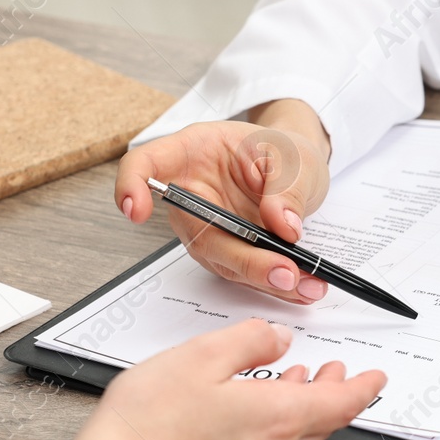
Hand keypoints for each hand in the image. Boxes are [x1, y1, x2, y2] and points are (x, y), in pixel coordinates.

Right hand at [0, 319, 382, 439]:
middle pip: (323, 422)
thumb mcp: (201, 356)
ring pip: (296, 439)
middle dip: (335, 393)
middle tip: (336, 373)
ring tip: (294, 383)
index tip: (376, 376)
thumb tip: (277, 338)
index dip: (364, 387)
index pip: (343, 403)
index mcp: (278, 417)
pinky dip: (276, 429)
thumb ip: (249, 341)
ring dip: (303, 409)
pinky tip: (253, 414)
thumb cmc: (149, 425)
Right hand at [114, 99, 333, 303]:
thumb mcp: (292, 155)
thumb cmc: (283, 151)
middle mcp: (191, 195)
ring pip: (224, 261)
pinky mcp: (228, 251)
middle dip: (242, 259)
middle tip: (283, 271)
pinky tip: (305, 288)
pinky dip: (277, 283)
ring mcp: (206, 228)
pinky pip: (246, 273)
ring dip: (266, 278)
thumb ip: (287, 186)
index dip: (132, 187)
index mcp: (191, 152)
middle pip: (199, 232)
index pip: (145, 165)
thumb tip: (284, 227)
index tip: (137, 212)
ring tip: (308, 285)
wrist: (296, 167)